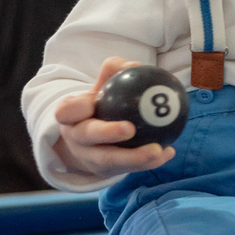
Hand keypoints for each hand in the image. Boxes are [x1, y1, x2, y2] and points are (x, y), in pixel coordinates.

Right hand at [51, 56, 175, 178]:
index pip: (66, 111)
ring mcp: (91, 158)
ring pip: (110, 159)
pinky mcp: (108, 171)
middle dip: (106, 133)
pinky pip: (130, 168)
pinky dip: (151, 162)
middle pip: (87, 136)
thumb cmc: (102, 106)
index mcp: (71, 117)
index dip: (75, 108)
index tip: (92, 102)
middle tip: (129, 129)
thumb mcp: (102, 89)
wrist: (93, 141)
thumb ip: (114, 73)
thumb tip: (133, 64)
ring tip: (157, 150)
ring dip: (134, 157)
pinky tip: (169, 152)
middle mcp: (77, 139)